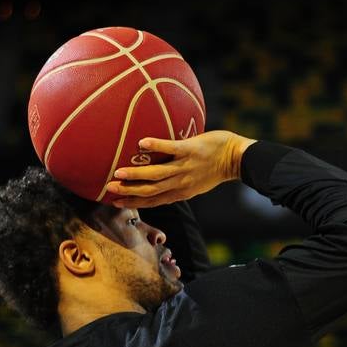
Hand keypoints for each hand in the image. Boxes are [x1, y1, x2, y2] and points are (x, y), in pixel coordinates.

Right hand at [104, 130, 255, 207]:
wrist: (238, 158)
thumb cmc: (216, 168)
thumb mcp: (196, 183)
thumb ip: (178, 183)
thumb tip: (159, 178)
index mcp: (181, 191)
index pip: (153, 201)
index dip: (134, 203)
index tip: (115, 203)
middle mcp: (181, 182)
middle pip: (151, 191)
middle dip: (129, 192)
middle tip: (109, 190)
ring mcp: (186, 167)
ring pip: (157, 174)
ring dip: (136, 175)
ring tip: (118, 173)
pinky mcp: (191, 150)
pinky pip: (171, 148)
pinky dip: (156, 147)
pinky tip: (142, 143)